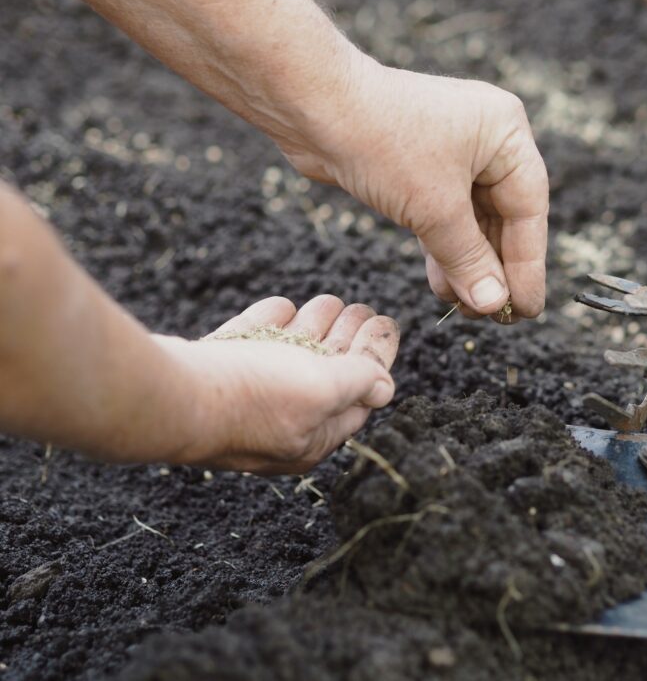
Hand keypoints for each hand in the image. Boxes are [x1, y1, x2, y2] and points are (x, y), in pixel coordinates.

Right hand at [154, 295, 399, 474]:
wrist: (165, 394)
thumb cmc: (250, 397)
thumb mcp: (321, 388)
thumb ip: (357, 383)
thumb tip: (386, 388)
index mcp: (310, 440)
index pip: (357, 399)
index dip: (375, 361)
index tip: (386, 325)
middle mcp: (277, 427)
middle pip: (324, 378)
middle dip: (346, 341)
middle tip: (361, 308)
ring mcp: (242, 402)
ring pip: (285, 360)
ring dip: (311, 329)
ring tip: (329, 302)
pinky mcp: (211, 378)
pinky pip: (248, 350)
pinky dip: (268, 328)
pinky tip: (281, 307)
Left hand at [280, 58, 548, 321]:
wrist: (311, 106)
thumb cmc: (380, 139)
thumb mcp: (434, 208)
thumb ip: (469, 260)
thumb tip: (495, 304)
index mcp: (505, 133)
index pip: (529, 209)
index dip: (528, 265)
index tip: (526, 309)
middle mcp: (486, 139)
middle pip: (504, 217)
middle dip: (497, 270)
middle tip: (498, 317)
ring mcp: (452, 152)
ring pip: (472, 222)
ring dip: (469, 267)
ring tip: (467, 309)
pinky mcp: (420, 167)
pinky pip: (444, 218)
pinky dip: (444, 251)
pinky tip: (443, 286)